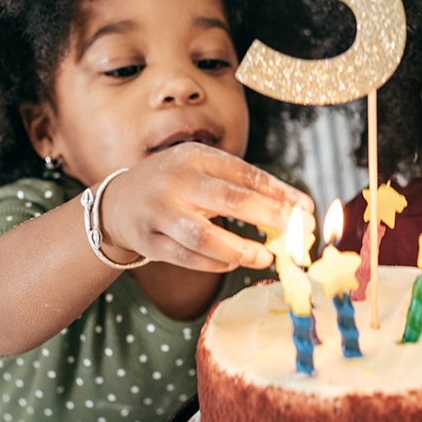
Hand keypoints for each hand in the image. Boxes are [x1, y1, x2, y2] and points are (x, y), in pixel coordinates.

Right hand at [101, 142, 312, 272]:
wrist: (116, 203)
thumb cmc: (174, 186)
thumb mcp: (200, 170)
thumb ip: (238, 185)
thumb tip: (291, 209)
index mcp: (193, 157)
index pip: (244, 174)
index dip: (279, 192)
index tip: (306, 208)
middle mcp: (175, 181)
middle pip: (230, 200)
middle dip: (270, 216)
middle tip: (297, 232)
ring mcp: (158, 212)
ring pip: (204, 237)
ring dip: (240, 249)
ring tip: (265, 257)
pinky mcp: (148, 241)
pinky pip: (188, 258)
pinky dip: (215, 264)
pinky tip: (234, 264)